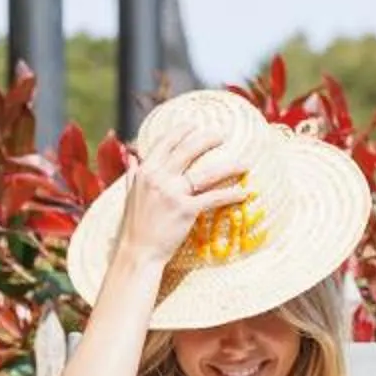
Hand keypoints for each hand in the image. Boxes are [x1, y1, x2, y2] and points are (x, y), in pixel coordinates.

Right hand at [111, 120, 250, 281]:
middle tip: (223, 134)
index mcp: (145, 171)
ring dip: (228, 166)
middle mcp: (158, 178)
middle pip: (187, 150)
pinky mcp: (186, 211)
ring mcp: (173, 193)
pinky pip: (213, 198)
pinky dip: (231, 194)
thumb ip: (134, 174)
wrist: (138, 252)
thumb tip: (133, 156)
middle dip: (207, 139)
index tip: (194, 124)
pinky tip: (245, 192)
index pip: (165, 143)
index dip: (181, 131)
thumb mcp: (130, 194)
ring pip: (206, 173)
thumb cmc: (136, 225)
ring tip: (245, 162)